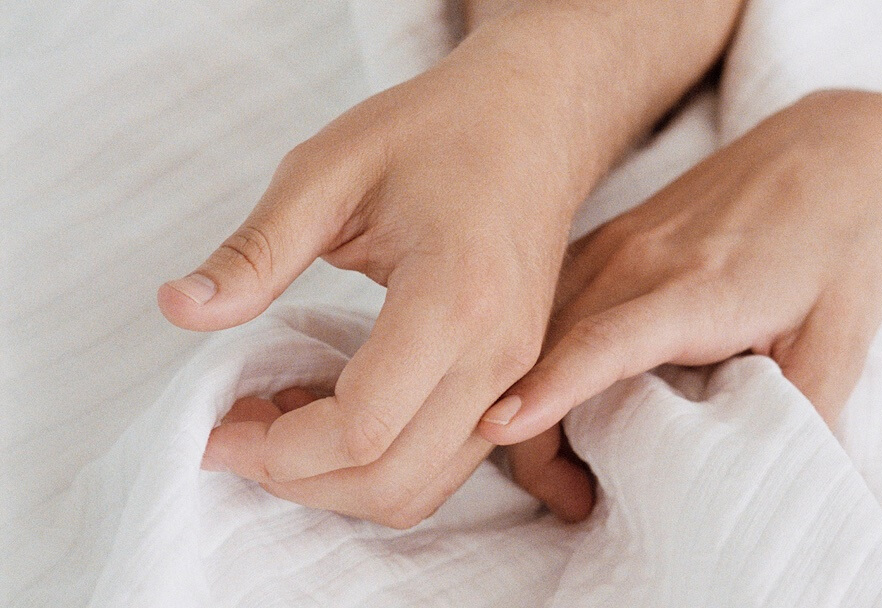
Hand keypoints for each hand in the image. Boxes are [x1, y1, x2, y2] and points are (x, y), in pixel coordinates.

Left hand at [160, 32, 598, 526]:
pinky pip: (445, 460)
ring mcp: (517, 373)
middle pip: (392, 481)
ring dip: (339, 482)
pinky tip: (331, 410)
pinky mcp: (515, 377)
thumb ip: (257, 251)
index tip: (217, 426)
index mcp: (455, 298)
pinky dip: (381, 464)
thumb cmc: (434, 131)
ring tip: (279, 422)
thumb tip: (178, 309)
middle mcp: (499, 355)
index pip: (362, 426)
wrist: (532, 123)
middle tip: (237, 431)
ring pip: (423, 489)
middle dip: (298, 479)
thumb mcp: (329, 169)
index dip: (275, 449)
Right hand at [480, 90, 881, 446]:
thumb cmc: (844, 238)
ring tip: (566, 465)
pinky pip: (551, 300)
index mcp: (699, 287)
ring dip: (528, 395)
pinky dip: (537, 354)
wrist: (835, 148)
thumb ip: (804, 410)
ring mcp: (618, 242)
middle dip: (532, 433)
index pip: (603, 342)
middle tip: (572, 501)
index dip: (548, 390)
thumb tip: (767, 480)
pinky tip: (559, 395)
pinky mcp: (613, 236)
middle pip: (546, 346)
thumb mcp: (846, 334)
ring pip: (537, 326)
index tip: (496, 429)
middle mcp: (639, 258)